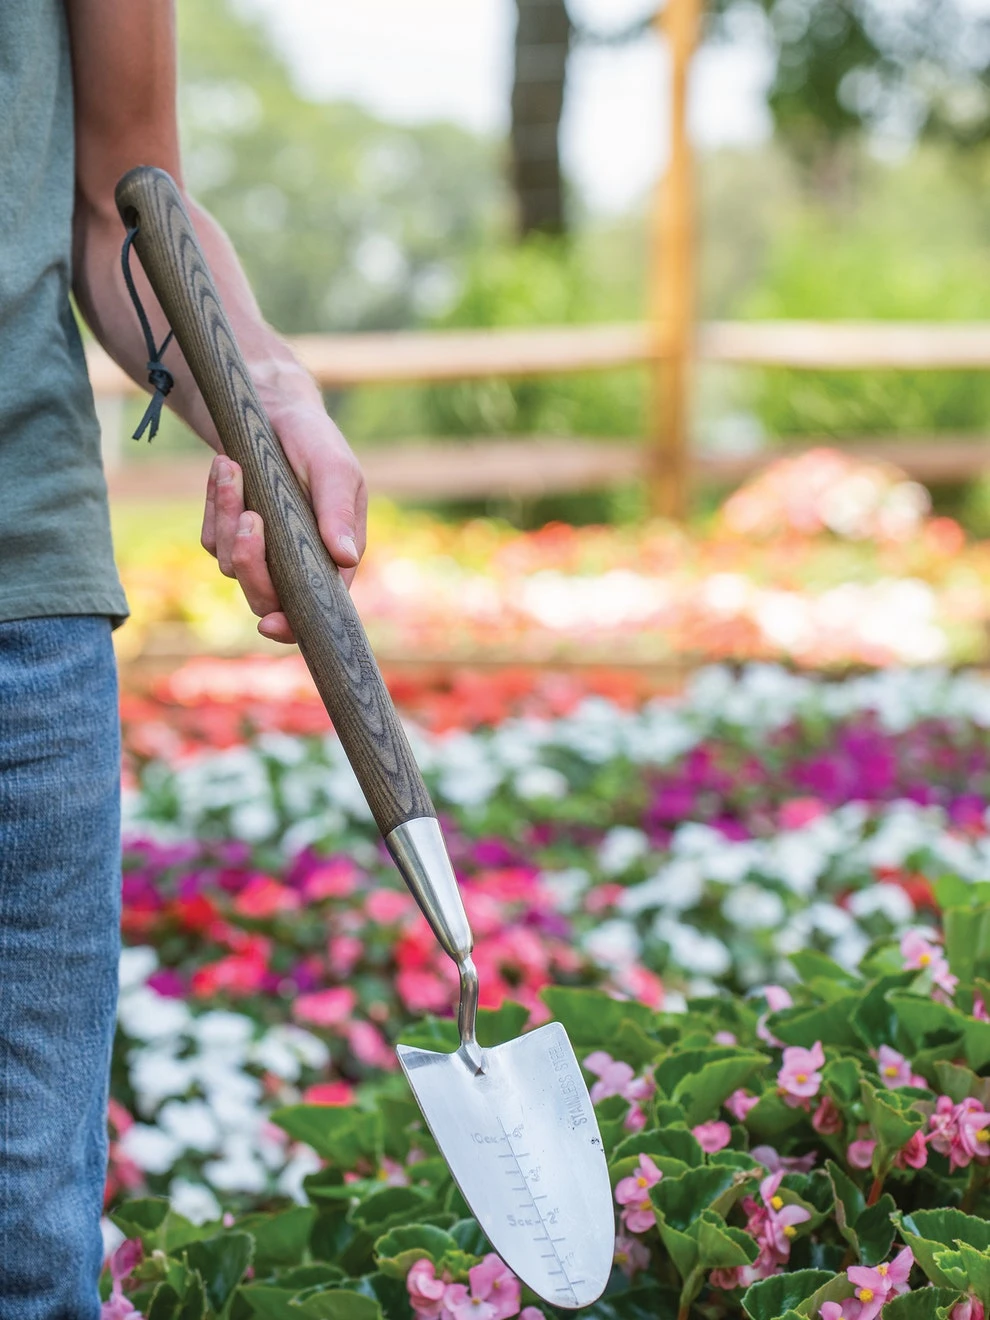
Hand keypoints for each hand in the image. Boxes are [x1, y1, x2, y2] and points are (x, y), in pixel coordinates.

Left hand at [200, 405, 366, 643]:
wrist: (275, 410)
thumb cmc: (315, 441)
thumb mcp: (335, 469)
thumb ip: (339, 513)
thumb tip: (346, 558)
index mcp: (332, 558)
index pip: (315, 608)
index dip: (293, 625)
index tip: (270, 624)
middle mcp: (296, 564)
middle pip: (265, 597)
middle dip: (251, 562)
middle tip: (250, 516)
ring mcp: (261, 552)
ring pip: (232, 566)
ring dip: (229, 516)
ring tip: (233, 468)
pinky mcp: (231, 535)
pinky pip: (212, 539)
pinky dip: (215, 503)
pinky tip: (224, 468)